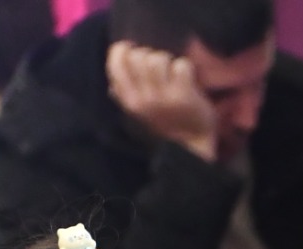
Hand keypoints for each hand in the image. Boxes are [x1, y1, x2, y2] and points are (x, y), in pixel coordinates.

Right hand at [107, 41, 218, 161]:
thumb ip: (123, 96)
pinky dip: (185, 67)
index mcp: (128, 100)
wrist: (190, 146)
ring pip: (158, 58)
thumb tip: (111, 79)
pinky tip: (187, 78)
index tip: (133, 48)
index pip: (115, 64)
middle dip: (149, 54)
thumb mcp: (137, 113)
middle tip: (158, 64)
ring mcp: (163, 98)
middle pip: (137, 56)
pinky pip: (181, 65)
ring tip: (172, 71)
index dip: (123, 49)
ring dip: (167, 60)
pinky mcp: (184, 96)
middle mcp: (143, 99)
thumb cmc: (164, 124)